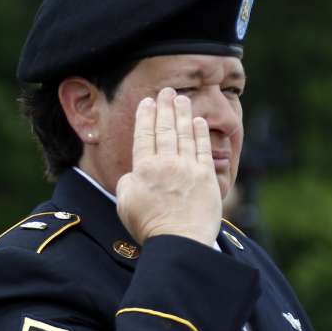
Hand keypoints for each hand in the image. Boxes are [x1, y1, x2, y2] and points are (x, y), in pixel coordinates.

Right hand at [116, 87, 221, 245]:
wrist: (180, 240)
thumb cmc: (149, 226)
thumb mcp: (125, 203)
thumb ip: (128, 182)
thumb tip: (136, 172)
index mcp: (143, 169)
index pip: (144, 135)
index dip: (145, 116)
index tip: (147, 102)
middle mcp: (166, 163)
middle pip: (165, 129)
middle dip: (165, 107)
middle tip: (166, 91)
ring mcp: (188, 168)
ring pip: (185, 134)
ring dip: (183, 114)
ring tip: (182, 98)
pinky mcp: (206, 176)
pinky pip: (203, 149)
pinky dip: (201, 133)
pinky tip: (199, 121)